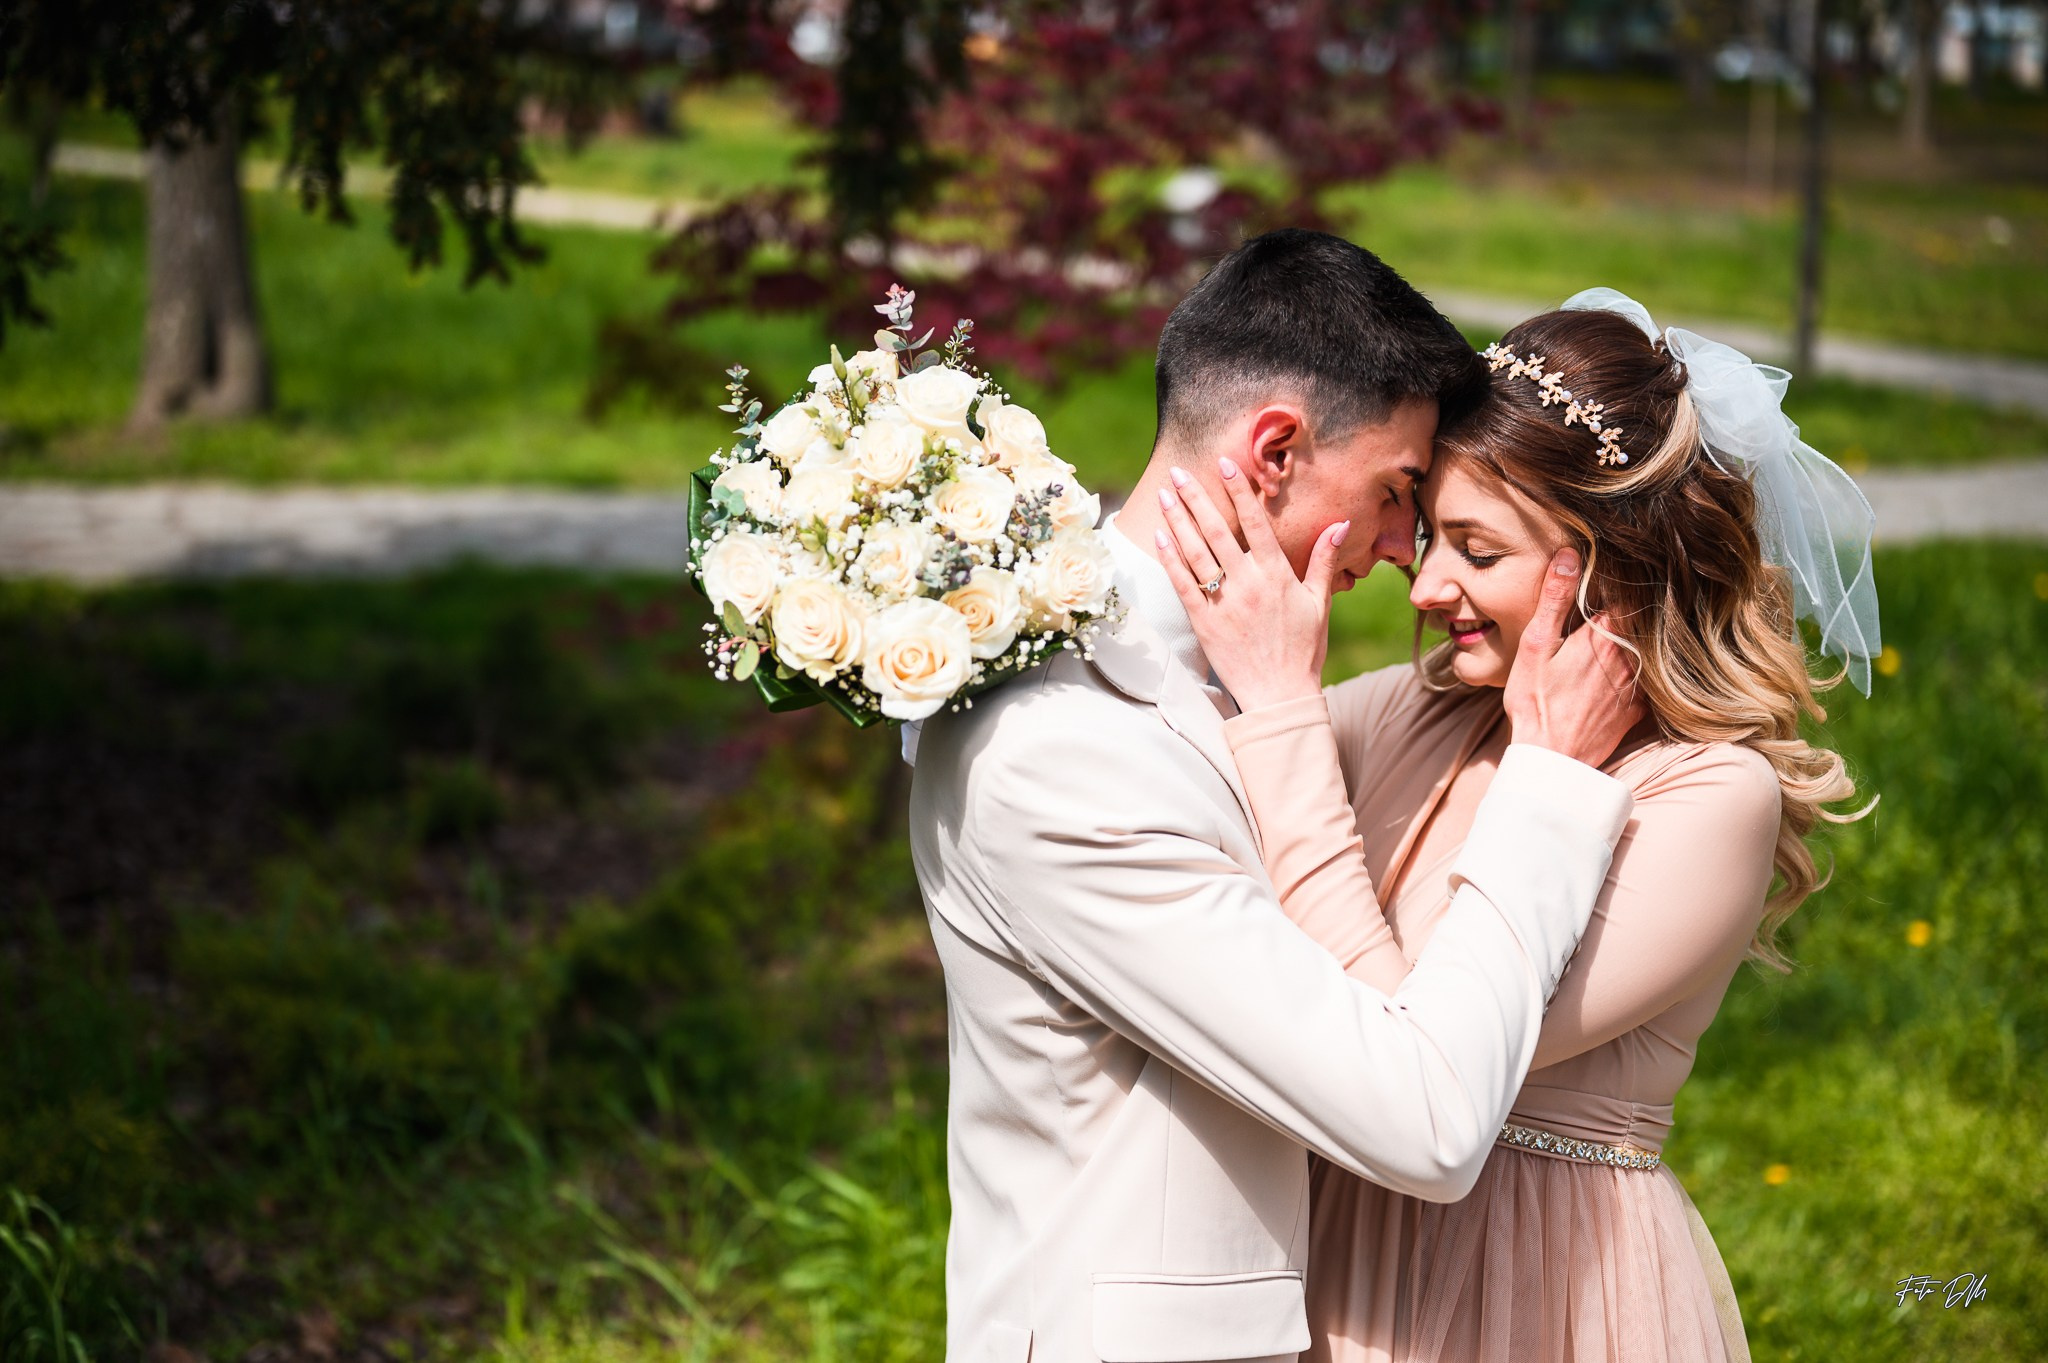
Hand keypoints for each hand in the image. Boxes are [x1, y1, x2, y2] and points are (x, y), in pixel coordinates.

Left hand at [1154, 459, 1349, 711]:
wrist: (1280, 694)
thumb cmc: (1303, 649)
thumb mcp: (1319, 603)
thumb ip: (1325, 561)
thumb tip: (1340, 524)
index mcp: (1277, 574)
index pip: (1256, 522)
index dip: (1239, 491)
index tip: (1224, 464)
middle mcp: (1248, 583)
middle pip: (1217, 530)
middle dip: (1196, 497)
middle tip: (1178, 471)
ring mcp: (1224, 602)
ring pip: (1196, 552)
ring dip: (1178, 520)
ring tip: (1165, 495)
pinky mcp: (1204, 621)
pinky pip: (1183, 583)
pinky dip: (1170, 558)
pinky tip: (1160, 535)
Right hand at [1502, 548, 1645, 767]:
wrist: (1551, 759)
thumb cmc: (1535, 701)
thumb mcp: (1535, 645)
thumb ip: (1555, 600)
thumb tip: (1569, 555)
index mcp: (1603, 636)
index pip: (1626, 597)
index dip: (1622, 585)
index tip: (1617, 575)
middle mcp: (1628, 658)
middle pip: (1639, 623)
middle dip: (1629, 612)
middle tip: (1616, 604)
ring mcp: (1636, 686)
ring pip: (1644, 651)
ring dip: (1636, 641)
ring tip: (1618, 637)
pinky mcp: (1636, 710)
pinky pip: (1646, 682)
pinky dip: (1639, 673)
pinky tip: (1619, 674)